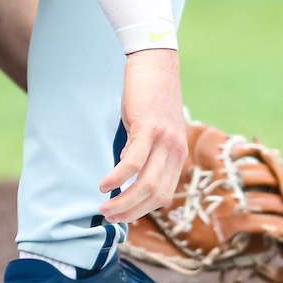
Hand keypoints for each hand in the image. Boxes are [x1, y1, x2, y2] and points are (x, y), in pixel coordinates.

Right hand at [99, 48, 187, 222]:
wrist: (156, 65)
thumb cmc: (150, 100)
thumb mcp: (153, 133)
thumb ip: (146, 155)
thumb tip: (128, 175)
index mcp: (178, 156)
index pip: (164, 196)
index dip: (143, 211)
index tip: (123, 216)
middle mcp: (176, 151)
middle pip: (156, 195)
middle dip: (131, 212)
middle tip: (109, 217)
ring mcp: (165, 141)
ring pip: (146, 183)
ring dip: (123, 201)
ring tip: (103, 208)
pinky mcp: (150, 128)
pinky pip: (133, 161)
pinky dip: (118, 177)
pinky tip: (103, 185)